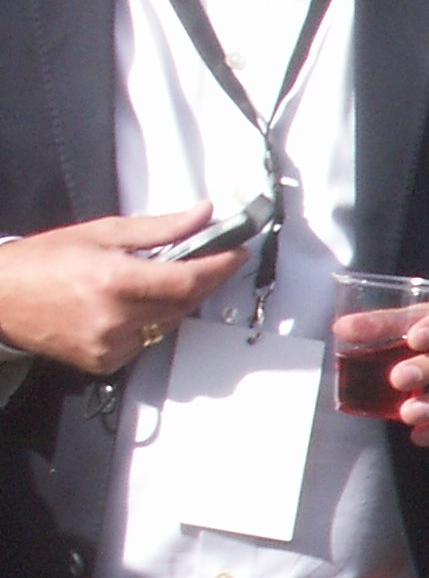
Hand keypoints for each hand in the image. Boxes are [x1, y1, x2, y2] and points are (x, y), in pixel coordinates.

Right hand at [0, 209, 247, 372]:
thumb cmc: (43, 261)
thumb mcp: (101, 233)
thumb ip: (159, 229)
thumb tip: (203, 215)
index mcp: (114, 281)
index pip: (188, 279)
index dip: (220, 266)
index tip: (236, 253)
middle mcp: (115, 318)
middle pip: (184, 303)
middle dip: (200, 281)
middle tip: (206, 261)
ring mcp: (110, 345)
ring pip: (168, 324)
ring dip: (173, 303)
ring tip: (150, 282)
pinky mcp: (105, 362)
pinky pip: (146, 342)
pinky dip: (148, 323)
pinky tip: (126, 307)